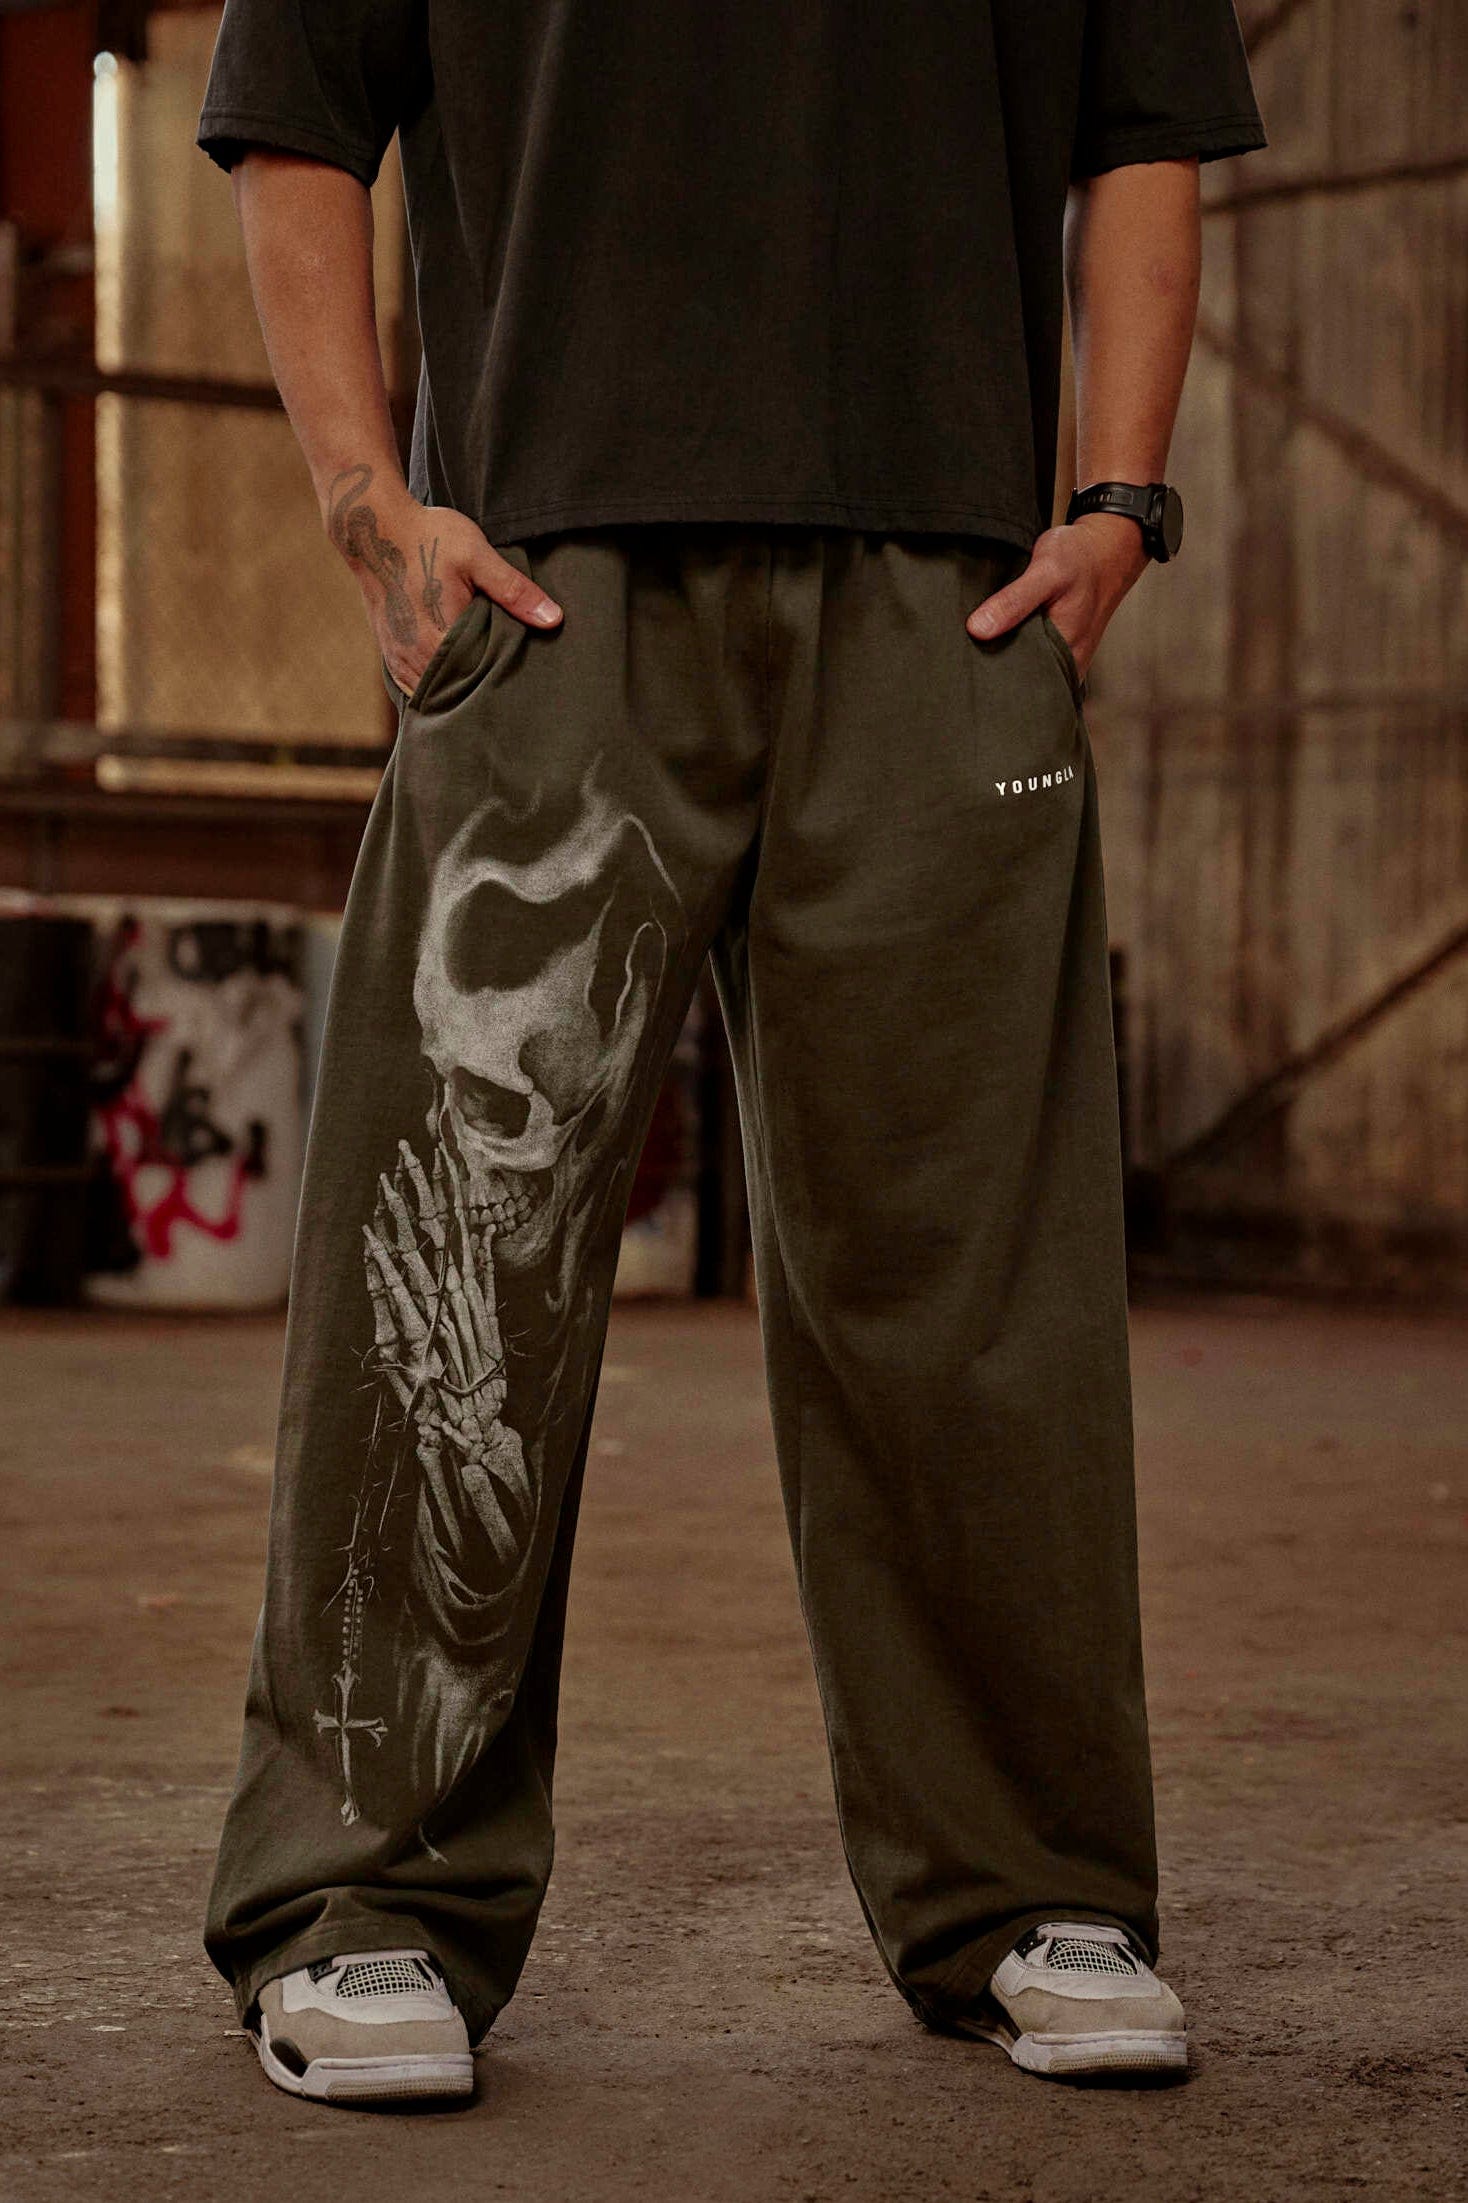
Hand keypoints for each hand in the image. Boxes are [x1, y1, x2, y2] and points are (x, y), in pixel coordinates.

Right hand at [325, 464, 562, 694]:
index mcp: (441, 637)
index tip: (522, 683)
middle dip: (480, 692)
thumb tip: (554, 619)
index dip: (502, 683)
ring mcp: (398, 657)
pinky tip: (453, 682)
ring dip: (456, 691)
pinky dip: (433, 685)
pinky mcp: (389, 652)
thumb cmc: (428, 536)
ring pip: (434, 692)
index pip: (480, 681)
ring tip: (483, 687)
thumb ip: (514, 590)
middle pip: (457, 692)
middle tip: (509, 691)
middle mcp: (416, 655)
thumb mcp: (477, 556)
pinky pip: (413, 685)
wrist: (373, 527)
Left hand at [965, 513, 1148, 676]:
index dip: (989, 677)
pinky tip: (994, 636)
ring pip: (1021, 669)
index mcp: (1066, 656)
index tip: (962, 664)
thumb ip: (1014, 601)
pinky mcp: (1054, 648)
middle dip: (991, 671)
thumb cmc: (1080, 558)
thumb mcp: (1047, 571)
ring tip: (975, 645)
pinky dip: (1009, 647)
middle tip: (962, 654)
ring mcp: (1061, 658)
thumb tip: (977, 629)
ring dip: (999, 658)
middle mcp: (1065, 665)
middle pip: (1018, 682)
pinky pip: (1026, 656)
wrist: (1104, 548)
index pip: (1018, 686)